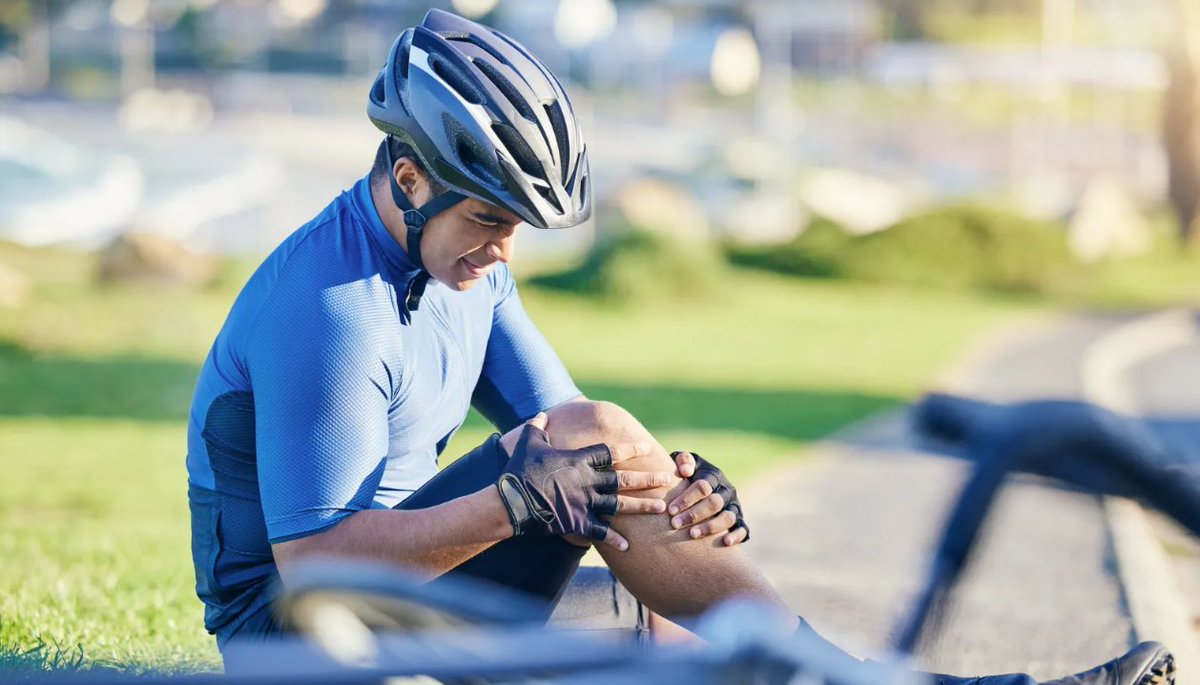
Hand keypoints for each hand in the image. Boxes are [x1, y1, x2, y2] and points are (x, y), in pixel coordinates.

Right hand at [496, 413, 668, 550]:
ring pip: (620, 504)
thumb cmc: (520, 470)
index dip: (629, 448)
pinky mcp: (577, 522)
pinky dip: (615, 539)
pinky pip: (601, 532)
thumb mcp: (529, 443)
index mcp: (579, 460)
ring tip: (661, 508)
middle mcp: (587, 481)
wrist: (512, 501)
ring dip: (642, 506)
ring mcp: (584, 502)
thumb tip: (540, 415)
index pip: (610, 451)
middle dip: (647, 478)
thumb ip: (537, 428)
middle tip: (666, 478)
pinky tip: (630, 546)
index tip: (645, 446)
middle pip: (624, 478)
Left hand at [668, 451, 748, 545]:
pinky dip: (736, 535)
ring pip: (728, 517)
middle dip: (694, 514)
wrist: (702, 489)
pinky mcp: (740, 521)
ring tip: (692, 534)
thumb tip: (686, 471)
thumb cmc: (686, 477)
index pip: (703, 486)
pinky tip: (725, 542)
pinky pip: (743, 529)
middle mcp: (726, 491)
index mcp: (714, 476)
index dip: (687, 498)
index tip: (670, 510)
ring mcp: (734, 506)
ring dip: (710, 526)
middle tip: (675, 524)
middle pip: (714, 502)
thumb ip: (683, 461)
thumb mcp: (684, 464)